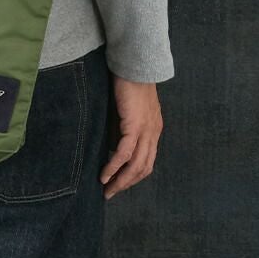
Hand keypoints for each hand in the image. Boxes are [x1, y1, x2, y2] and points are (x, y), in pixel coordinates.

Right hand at [100, 76, 163, 199]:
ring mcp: (146, 131)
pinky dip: (114, 167)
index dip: (133, 174)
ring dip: (121, 180)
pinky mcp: (134, 127)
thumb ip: (126, 122)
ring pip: (135, 166)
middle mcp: (153, 133)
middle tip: (111, 192)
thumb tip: (113, 138)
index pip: (147, 160)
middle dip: (127, 183)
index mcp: (154, 128)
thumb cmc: (129, 80)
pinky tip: (104, 175)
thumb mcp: (130, 106)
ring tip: (106, 189)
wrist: (134, 64)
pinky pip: (124, 154)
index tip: (119, 182)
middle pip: (143, 168)